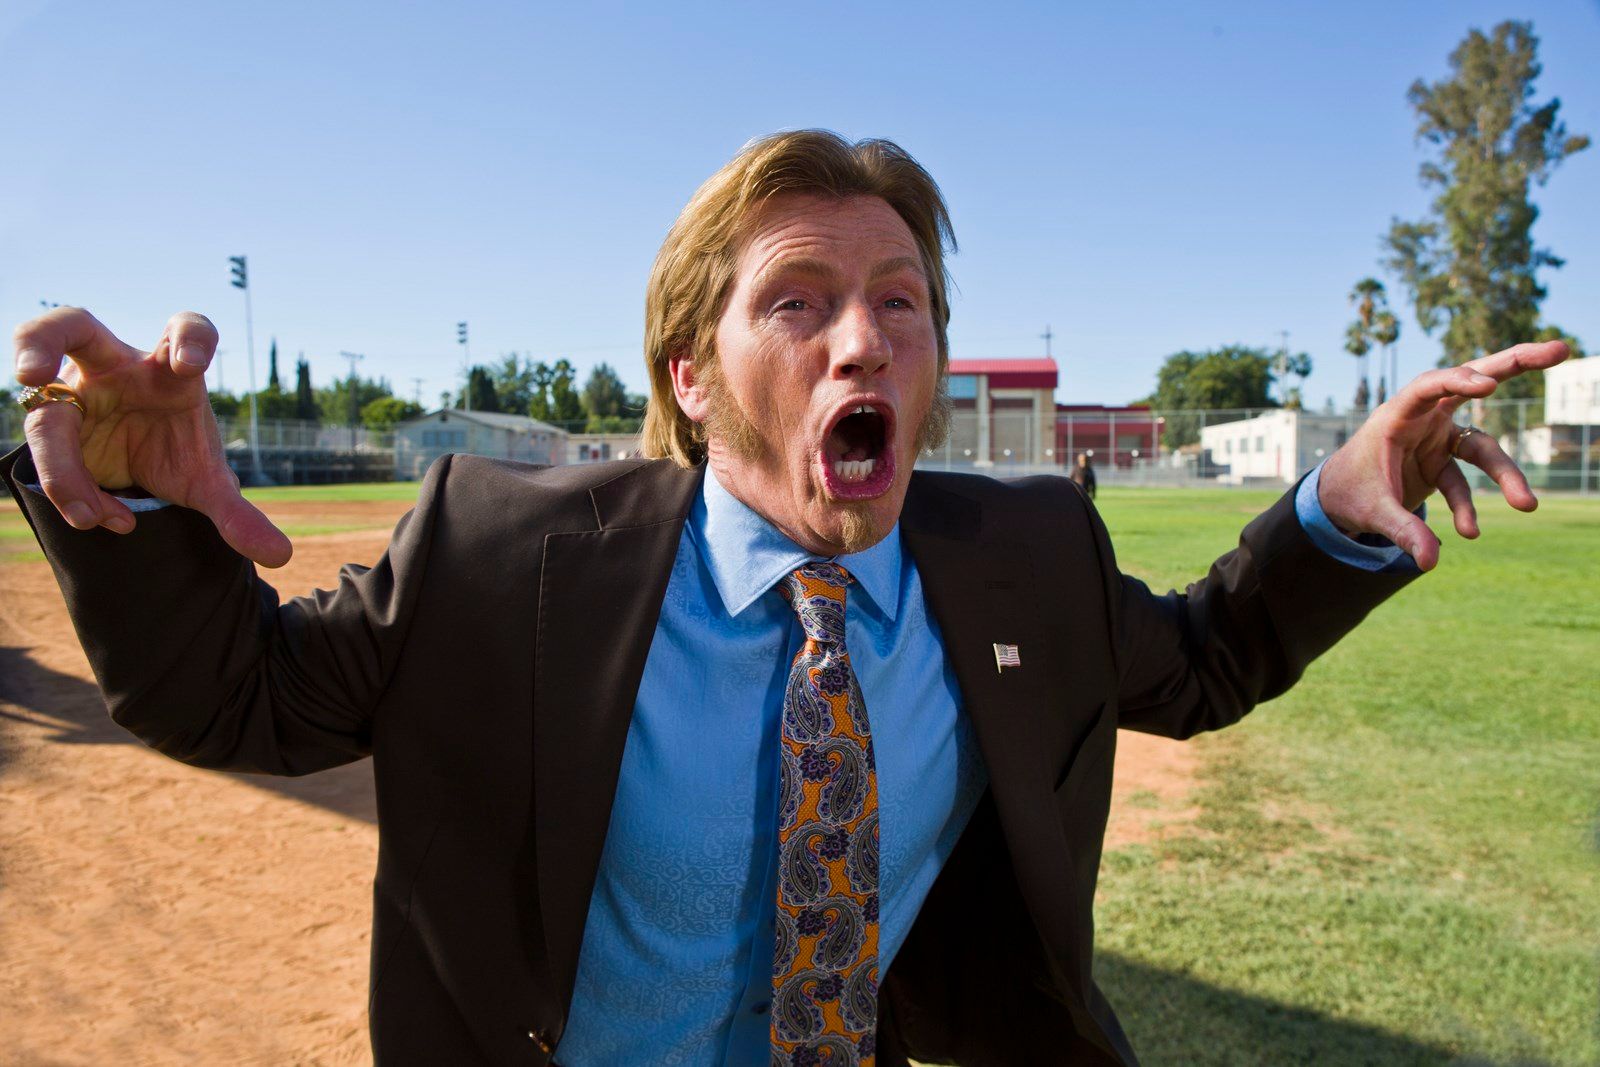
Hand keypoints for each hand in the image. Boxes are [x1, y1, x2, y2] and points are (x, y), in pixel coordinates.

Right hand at [12, 307, 292, 566]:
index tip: (191, 365)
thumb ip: (237, 514)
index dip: (189, 337)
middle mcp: (114, 369)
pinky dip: (69, 490)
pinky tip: (102, 517)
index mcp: (170, 371)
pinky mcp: (49, 422)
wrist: (135, 471)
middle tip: (31, 373)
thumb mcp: (207, 484)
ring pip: (44, 408)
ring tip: (90, 515)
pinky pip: (42, 451)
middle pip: (71, 325)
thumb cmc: (174, 453)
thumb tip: (280, 555)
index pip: (184, 329)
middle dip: (41, 340)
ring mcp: (74, 392)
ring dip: (59, 465)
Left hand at [1317, 339, 1568, 571]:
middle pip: (1474, 384)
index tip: (1490, 385)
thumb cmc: (1349, 492)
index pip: (1429, 387)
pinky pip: (1465, 482)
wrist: (1337, 498)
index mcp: (1397, 416)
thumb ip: (1402, 530)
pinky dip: (1468, 506)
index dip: (1459, 381)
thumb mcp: (1371, 511)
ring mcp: (1437, 438)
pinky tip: (1468, 532)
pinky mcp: (1444, 461)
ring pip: (1482, 445)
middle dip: (1516, 364)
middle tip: (1561, 349)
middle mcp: (1422, 420)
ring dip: (1505, 474)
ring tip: (1527, 505)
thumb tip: (1430, 561)